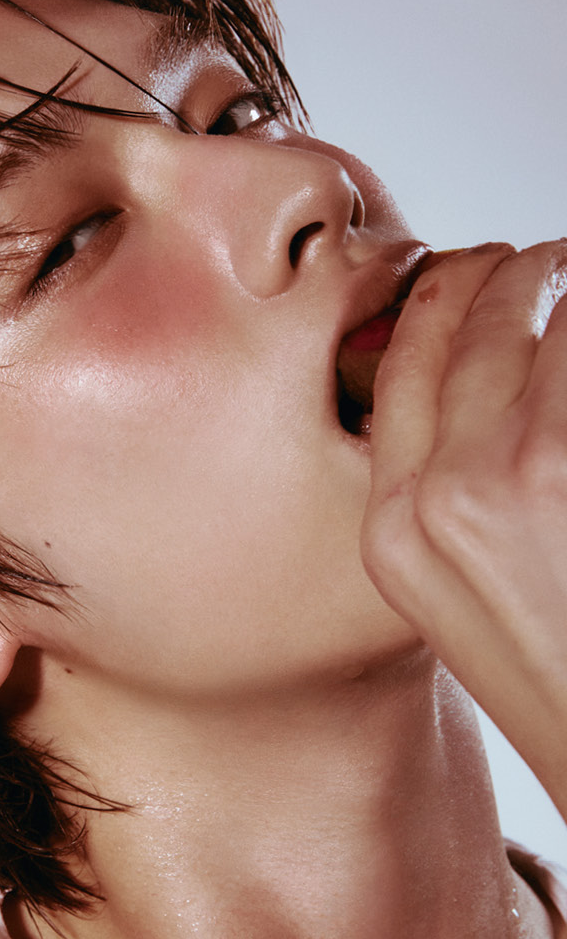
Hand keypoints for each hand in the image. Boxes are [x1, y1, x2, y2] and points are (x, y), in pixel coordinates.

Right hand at [361, 241, 566, 811]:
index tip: (469, 275)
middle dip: (507, 274)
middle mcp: (435, 497)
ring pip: (533, 317)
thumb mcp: (456, 595)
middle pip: (459, 323)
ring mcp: (508, 476)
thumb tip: (477, 380)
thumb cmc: (558, 677)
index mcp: (389, 531)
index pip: (398, 364)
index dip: (438, 299)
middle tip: (545, 261)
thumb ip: (439, 496)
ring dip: (562, 287)